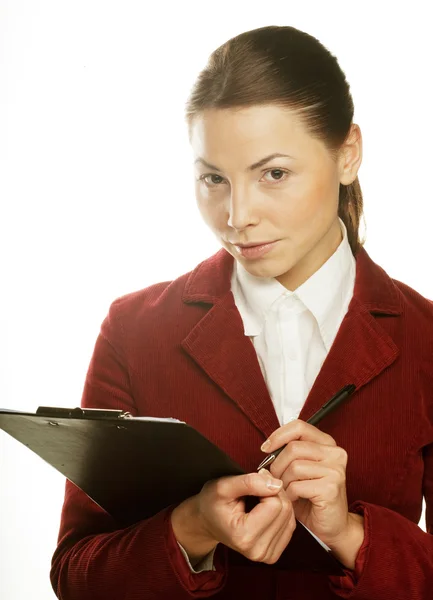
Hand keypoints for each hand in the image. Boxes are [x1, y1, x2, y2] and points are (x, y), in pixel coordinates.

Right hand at [171, 470, 295, 564]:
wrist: (207, 521)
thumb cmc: (212, 502)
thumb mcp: (224, 486)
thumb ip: (249, 482)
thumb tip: (277, 484)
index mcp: (244, 536)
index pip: (275, 504)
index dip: (267, 485)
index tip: (253, 480)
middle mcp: (257, 551)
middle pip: (285, 511)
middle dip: (275, 492)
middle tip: (257, 486)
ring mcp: (266, 556)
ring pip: (290, 518)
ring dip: (279, 501)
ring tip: (259, 497)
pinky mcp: (273, 554)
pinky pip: (290, 526)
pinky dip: (282, 512)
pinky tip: (266, 507)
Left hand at [261, 420, 351, 545]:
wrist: (333, 526)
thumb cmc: (312, 497)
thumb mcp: (300, 468)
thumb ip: (289, 452)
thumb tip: (267, 447)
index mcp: (327, 444)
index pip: (299, 427)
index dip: (278, 436)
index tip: (265, 448)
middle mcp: (335, 453)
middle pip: (293, 448)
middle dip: (278, 465)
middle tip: (276, 479)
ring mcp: (335, 470)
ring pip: (294, 467)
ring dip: (283, 482)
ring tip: (287, 491)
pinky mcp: (331, 488)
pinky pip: (297, 486)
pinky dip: (290, 494)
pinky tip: (294, 499)